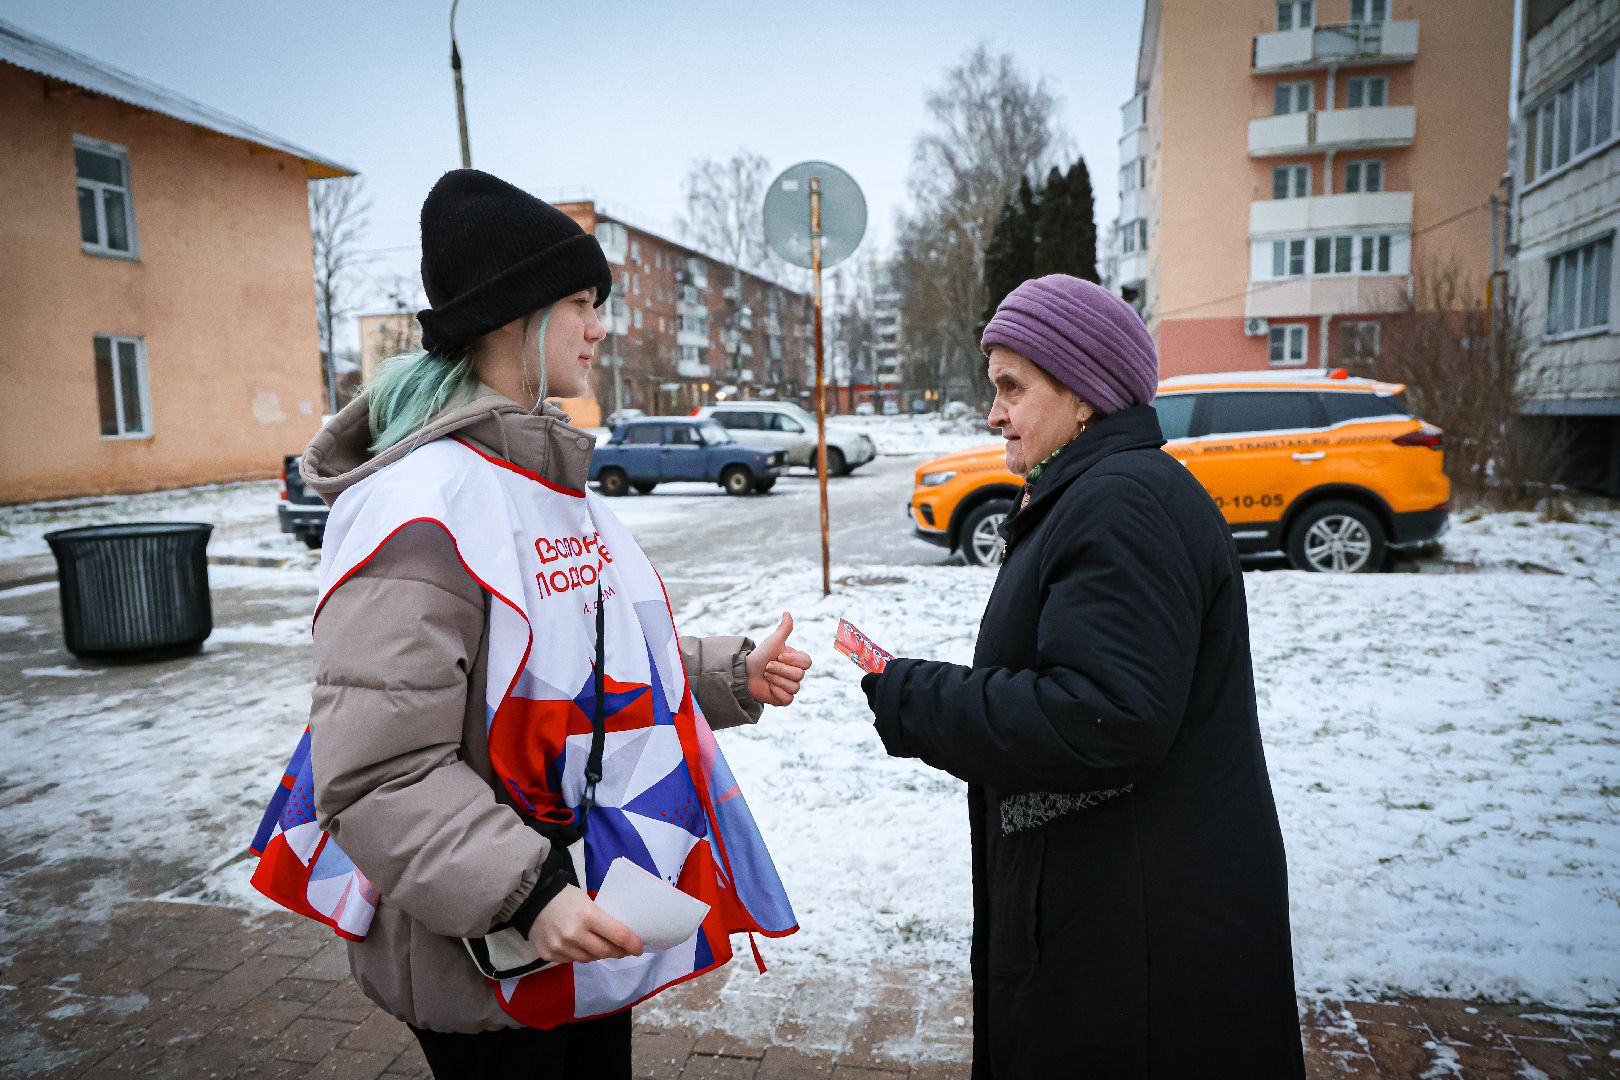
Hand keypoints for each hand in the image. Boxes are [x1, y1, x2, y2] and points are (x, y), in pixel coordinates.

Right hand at [527, 885, 643, 963]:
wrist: (532, 899)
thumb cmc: (566, 897)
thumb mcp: (588, 902)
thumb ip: (602, 919)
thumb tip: (620, 937)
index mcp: (587, 916)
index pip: (618, 936)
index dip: (632, 944)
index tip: (639, 948)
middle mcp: (574, 934)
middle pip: (605, 951)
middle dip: (618, 952)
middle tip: (622, 950)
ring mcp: (560, 947)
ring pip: (589, 959)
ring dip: (598, 954)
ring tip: (600, 947)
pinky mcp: (549, 955)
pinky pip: (572, 961)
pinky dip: (580, 955)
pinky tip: (579, 946)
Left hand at [745, 613, 811, 706]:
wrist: (746, 672)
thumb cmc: (761, 655)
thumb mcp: (773, 641)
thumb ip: (784, 629)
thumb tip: (787, 612)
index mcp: (797, 661)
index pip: (807, 662)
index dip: (792, 660)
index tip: (778, 656)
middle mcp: (796, 674)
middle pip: (799, 675)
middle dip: (779, 669)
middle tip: (767, 666)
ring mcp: (791, 687)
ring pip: (793, 687)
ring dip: (775, 680)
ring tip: (766, 675)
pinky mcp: (784, 699)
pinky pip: (788, 699)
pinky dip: (776, 692)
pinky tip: (769, 687)